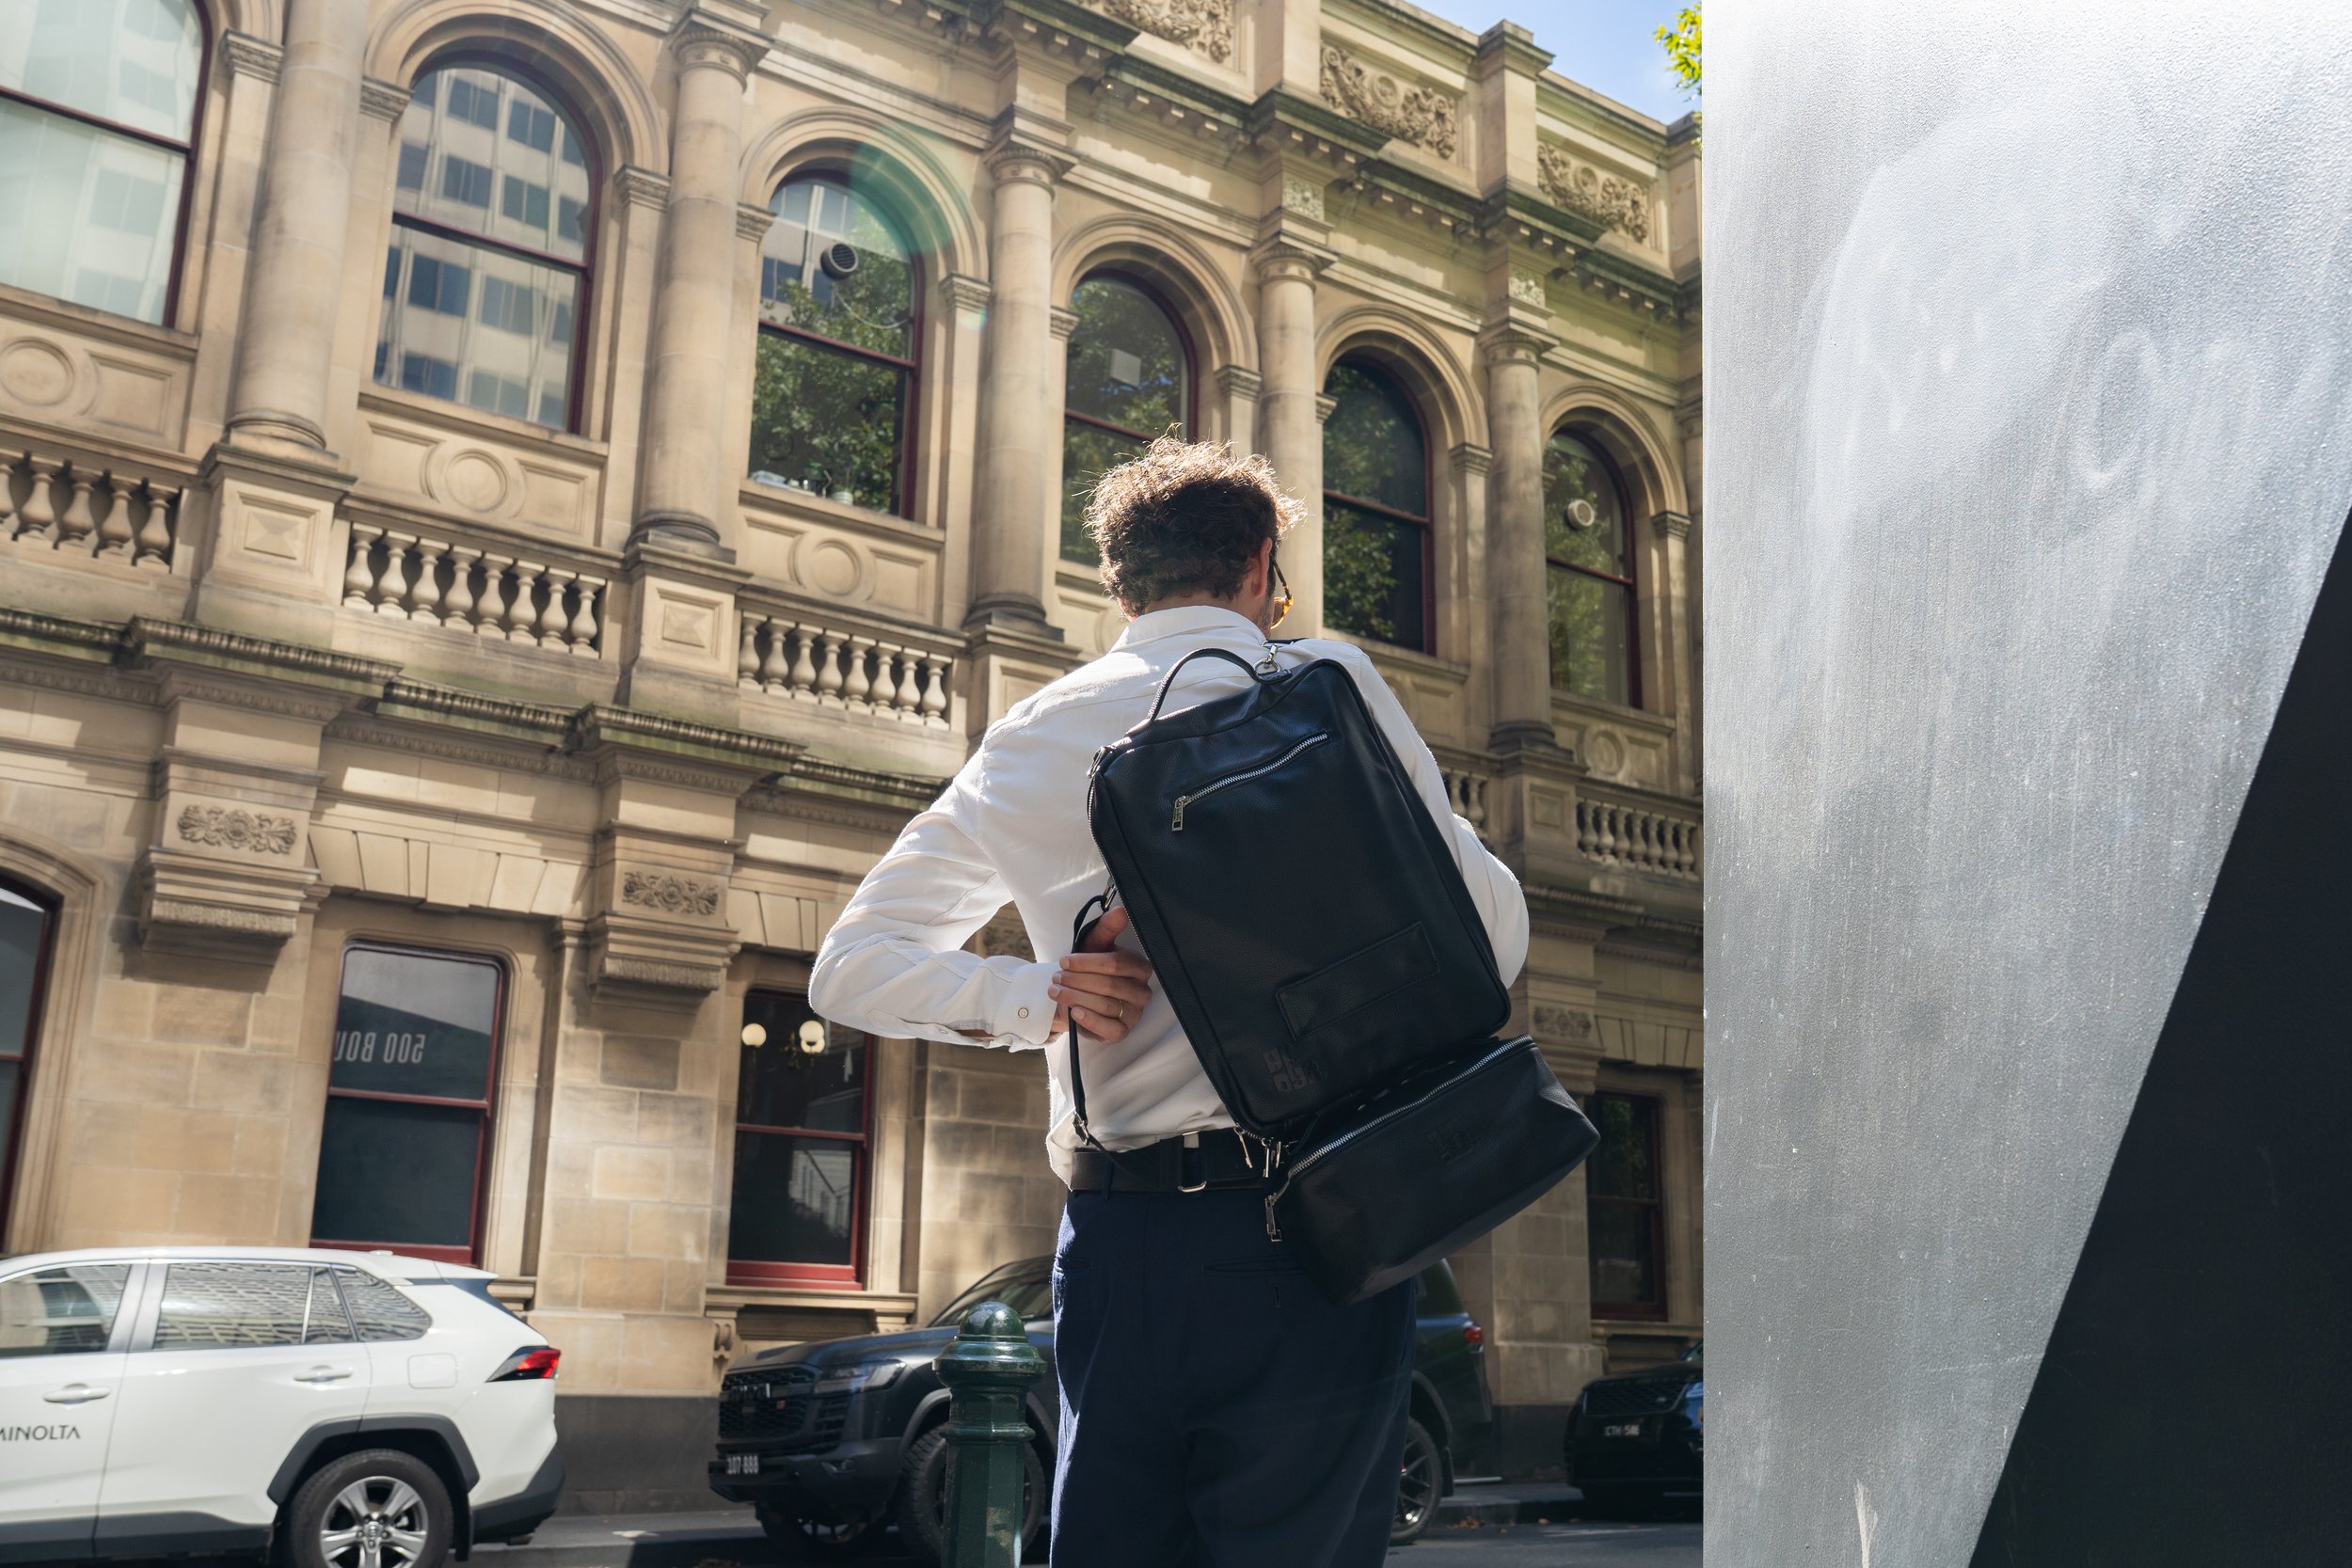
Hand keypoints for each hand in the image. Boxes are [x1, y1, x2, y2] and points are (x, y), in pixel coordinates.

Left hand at [1050, 906, 1154, 1044]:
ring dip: (1076, 997)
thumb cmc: (1092, 968)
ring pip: (1106, 1005)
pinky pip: (1110, 1029)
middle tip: (1056, 977)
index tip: (1064, 961)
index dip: (1087, 962)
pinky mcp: (1122, 1032)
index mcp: (1139, 967)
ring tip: (1055, 991)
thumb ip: (1106, 929)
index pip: (1116, 963)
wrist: (1081, 994)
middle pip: (1109, 985)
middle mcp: (1142, 991)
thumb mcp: (1095, 946)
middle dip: (1078, 980)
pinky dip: (1090, 1020)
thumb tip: (1120, 911)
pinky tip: (1073, 1012)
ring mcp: (1134, 1013)